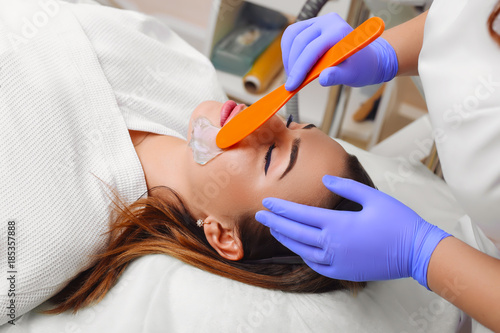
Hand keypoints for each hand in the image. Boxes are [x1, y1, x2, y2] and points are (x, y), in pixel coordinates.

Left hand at [255, 175, 451, 288]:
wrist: (417, 251)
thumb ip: (346, 187)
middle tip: (260, 215)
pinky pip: (316, 265)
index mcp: (338, 224)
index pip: (301, 214)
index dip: (282, 208)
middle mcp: (332, 244)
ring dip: (286, 239)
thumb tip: (326, 179)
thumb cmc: (397, 220)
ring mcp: (337, 261)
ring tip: (275, 230)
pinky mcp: (344, 272)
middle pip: (295, 233)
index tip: (267, 202)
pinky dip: (304, 256)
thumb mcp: (373, 197)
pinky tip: (298, 249)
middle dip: (276, 223)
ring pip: (302, 251)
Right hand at [282, 13, 398, 90]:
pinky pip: (292, 34)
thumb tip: (323, 79)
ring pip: (291, 35)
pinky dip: (288, 50)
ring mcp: (319, 21)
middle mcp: (328, 22)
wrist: (367, 58)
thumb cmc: (361, 67)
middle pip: (299, 41)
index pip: (312, 49)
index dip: (299, 69)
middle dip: (292, 64)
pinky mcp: (311, 25)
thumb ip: (337, 76)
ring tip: (292, 74)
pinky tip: (293, 64)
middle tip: (292, 83)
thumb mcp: (352, 75)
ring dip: (288, 56)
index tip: (292, 85)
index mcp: (339, 31)